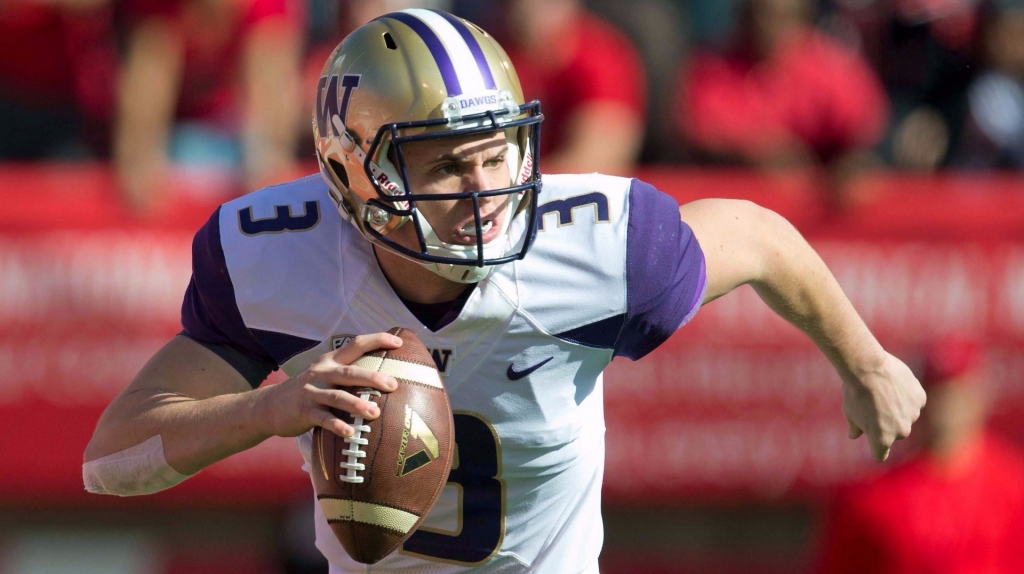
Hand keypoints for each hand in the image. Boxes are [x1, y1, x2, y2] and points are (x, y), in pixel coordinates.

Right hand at [258, 333, 401, 438]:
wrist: (268, 406)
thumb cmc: (306, 392)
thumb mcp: (323, 375)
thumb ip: (346, 374)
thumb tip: (381, 377)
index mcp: (329, 362)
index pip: (355, 345)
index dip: (377, 340)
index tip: (398, 342)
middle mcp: (321, 373)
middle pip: (349, 372)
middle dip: (372, 378)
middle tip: (393, 385)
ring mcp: (311, 392)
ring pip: (337, 397)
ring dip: (357, 404)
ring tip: (375, 412)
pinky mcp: (303, 411)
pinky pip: (323, 419)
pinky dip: (337, 426)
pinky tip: (350, 433)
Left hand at [842, 352, 926, 461]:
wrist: (867, 367)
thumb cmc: (854, 392)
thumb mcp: (850, 413)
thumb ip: (855, 428)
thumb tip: (854, 435)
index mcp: (882, 439)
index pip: (881, 453)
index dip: (876, 446)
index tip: (873, 441)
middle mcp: (901, 431)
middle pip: (895, 432)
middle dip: (887, 424)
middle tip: (874, 406)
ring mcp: (913, 415)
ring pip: (906, 416)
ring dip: (898, 409)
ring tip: (883, 392)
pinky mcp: (920, 399)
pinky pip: (914, 402)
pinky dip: (907, 396)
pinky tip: (895, 385)